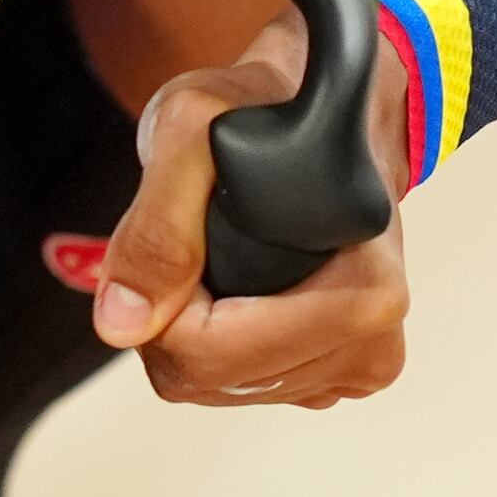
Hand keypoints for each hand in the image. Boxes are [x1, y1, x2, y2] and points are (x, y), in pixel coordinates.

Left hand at [87, 10, 411, 407]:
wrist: (320, 108)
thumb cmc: (264, 110)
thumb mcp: (191, 128)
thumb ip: (157, 225)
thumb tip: (123, 323)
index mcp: (364, 294)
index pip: (212, 353)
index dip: (165, 299)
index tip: (178, 237)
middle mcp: (373, 344)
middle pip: (209, 378)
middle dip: (174, 314)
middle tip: (192, 238)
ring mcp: (357, 367)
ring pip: (217, 388)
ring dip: (194, 325)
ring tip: (219, 253)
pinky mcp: (338, 375)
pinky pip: (238, 386)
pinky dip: (216, 339)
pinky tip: (237, 284)